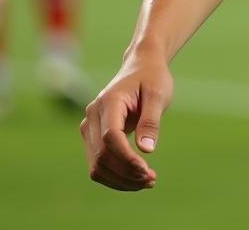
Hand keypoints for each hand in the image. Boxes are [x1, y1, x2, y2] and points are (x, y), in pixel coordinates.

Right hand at [80, 49, 171, 190]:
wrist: (141, 66)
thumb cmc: (153, 78)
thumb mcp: (158, 94)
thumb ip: (151, 121)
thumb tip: (146, 150)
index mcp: (109, 101)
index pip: (110, 137)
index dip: (126, 158)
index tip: (147, 170)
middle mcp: (92, 115)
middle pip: (102, 156)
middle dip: (126, 173)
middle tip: (152, 180)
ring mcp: (89, 127)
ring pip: (97, 165)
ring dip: (120, 180)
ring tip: (148, 182)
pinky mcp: (92, 136)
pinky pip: (98, 163)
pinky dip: (115, 175)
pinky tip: (136, 178)